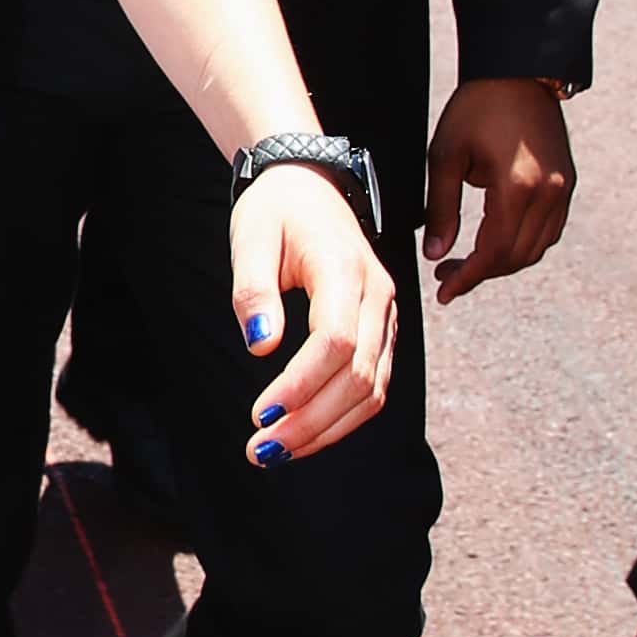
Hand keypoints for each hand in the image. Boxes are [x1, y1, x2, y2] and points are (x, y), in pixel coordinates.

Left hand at [227, 171, 396, 465]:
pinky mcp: (381, 331)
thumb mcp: (250, 238)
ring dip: (327, 429)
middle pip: (359, 377)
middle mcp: (377, 296)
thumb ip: (254, 292)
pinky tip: (303, 433)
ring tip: (276, 451)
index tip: (259, 413)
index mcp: (345, 268)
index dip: (301, 385)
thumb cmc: (274, 211)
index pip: (337, 341)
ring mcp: (385, 315)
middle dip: (311, 422)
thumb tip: (261, 347)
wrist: (309, 185)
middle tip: (260, 451)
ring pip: (373, 390)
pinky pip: (373, 384)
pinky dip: (341, 417)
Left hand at [423, 77, 574, 301]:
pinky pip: (548, 231)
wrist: (518, 72)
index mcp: (518, 188)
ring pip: (536, 248)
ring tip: (467, 262)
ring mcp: (562, 190)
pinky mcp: (566, 184)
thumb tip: (435, 253)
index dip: (468, 278)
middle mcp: (549, 194)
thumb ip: (441, 208)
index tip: (444, 291)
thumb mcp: (446, 156)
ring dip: (503, 262)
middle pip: (517, 257)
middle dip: (482, 273)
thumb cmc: (478, 107)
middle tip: (448, 276)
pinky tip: (495, 242)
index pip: (494, 252)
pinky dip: (522, 244)